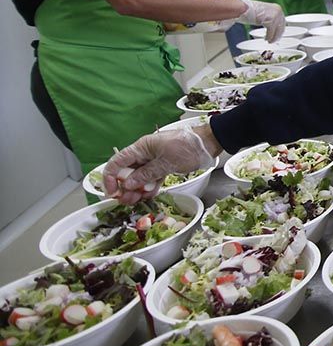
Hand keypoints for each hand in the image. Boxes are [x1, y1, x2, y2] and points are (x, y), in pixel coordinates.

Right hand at [104, 127, 218, 204]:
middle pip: (126, 172)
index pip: (117, 163)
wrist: (208, 143)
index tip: (111, 193)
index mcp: (141, 148)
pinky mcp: (164, 166)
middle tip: (125, 202)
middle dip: (123, 188)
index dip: (110, 178)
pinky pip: (151, 179)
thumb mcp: (166, 162)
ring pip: (138, 177)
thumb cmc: (188, 147)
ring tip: (134, 202)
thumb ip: (146, 174)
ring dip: (135, 190)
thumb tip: (127, 185)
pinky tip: (147, 197)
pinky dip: (148, 188)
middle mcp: (144, 154)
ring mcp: (154, 161)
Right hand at [236, 0, 284, 40]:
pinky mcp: (270, 20)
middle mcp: (278, 10)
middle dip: (278, 35)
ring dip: (273, 37)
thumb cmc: (250, 10)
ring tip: (269, 41)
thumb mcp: (264, 14)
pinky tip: (266, 39)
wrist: (242, 7)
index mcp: (277, 8)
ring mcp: (275, 15)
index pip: (282, 21)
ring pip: (277, 30)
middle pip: (281, 26)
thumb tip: (274, 28)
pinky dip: (269, 36)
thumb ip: (270, 19)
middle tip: (274, 40)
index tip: (278, 35)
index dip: (280, 30)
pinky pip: (271, 31)